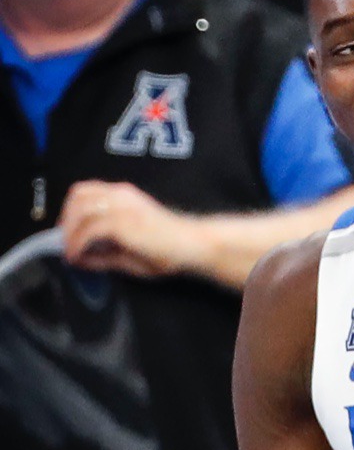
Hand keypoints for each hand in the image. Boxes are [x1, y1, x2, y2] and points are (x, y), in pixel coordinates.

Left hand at [59, 181, 201, 277]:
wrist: (192, 246)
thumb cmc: (170, 249)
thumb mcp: (130, 250)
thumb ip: (104, 253)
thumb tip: (79, 259)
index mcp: (124, 195)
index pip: (86, 190)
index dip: (71, 209)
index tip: (68, 231)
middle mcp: (120, 195)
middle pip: (78, 195)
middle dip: (66, 219)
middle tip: (65, 242)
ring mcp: (120, 207)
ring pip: (80, 211)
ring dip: (70, 233)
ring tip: (70, 252)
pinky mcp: (121, 223)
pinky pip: (88, 230)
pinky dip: (78, 244)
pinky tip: (78, 257)